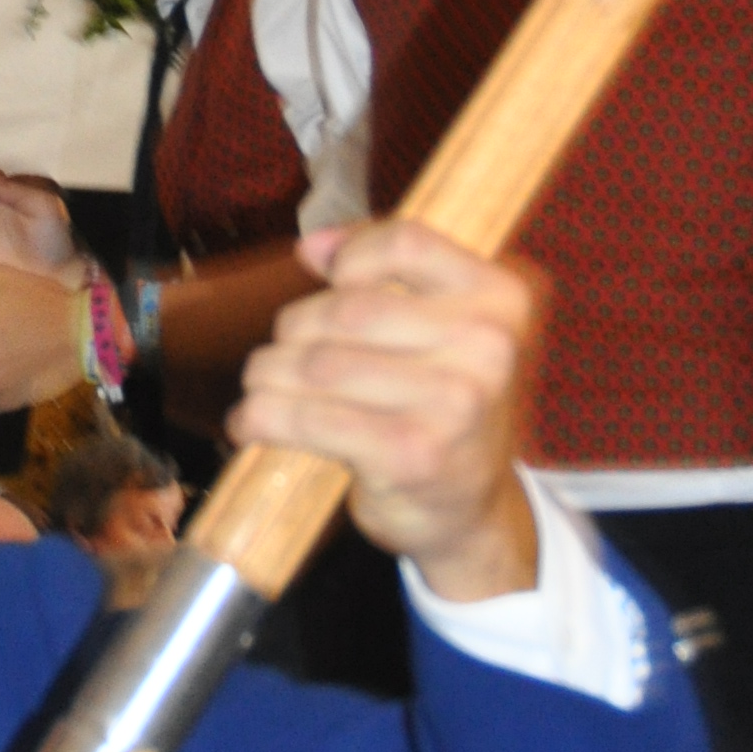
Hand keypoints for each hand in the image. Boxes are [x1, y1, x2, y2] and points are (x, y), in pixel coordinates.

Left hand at [226, 221, 544, 601]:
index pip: (407, 242)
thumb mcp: (438, 329)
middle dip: (294, 329)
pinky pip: (309, 417)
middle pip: (348, 308)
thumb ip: (385, 274)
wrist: (471, 510)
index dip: (353, 256)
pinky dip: (263, 416)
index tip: (330, 277)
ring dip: (268, 373)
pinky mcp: (410, 454)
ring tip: (259, 384)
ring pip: (319, 362)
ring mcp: (454, 403)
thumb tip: (311, 246)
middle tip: (278, 353)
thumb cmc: (442, 404)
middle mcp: (488, 346)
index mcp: (501, 299)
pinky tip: (251, 423)